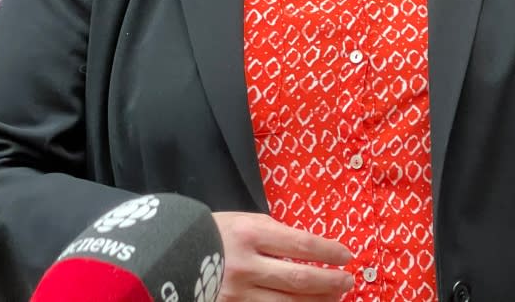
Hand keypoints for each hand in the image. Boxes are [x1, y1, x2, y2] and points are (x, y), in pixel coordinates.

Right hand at [214, 212, 353, 300]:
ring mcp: (237, 294)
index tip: (346, 255)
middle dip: (330, 281)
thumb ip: (274, 234)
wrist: (166, 254)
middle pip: (300, 278)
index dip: (329, 252)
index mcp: (251, 234)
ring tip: (334, 298)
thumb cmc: (212, 232)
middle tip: (347, 281)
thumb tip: (311, 249)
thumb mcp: (244, 221)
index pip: (302, 245)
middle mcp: (246, 266)